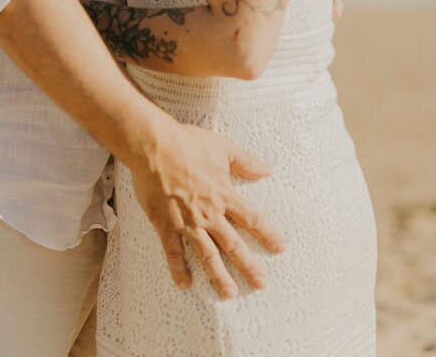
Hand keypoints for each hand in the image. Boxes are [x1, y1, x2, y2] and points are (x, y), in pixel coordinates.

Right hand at [129, 120, 284, 297]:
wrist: (154, 145)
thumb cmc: (187, 142)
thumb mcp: (221, 147)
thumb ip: (245, 161)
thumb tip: (268, 168)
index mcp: (224, 194)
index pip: (251, 218)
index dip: (267, 233)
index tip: (281, 248)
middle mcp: (209, 213)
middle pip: (233, 244)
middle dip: (249, 265)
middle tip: (261, 284)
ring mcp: (188, 221)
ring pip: (207, 254)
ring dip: (219, 276)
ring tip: (230, 294)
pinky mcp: (166, 225)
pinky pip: (173, 252)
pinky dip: (179, 270)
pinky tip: (185, 285)